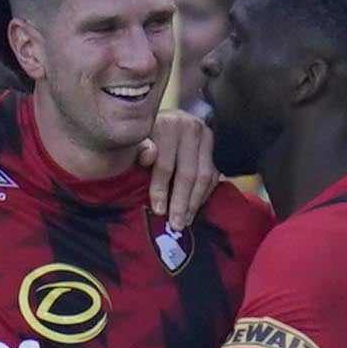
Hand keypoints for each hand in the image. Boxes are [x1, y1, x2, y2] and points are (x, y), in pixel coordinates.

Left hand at [135, 109, 218, 233]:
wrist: (154, 122)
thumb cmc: (139, 137)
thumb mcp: (132, 141)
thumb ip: (138, 149)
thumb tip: (149, 155)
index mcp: (167, 125)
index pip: (165, 165)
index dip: (160, 190)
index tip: (158, 212)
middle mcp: (190, 127)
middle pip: (188, 173)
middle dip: (181, 203)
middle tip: (176, 225)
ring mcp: (206, 136)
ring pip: (204, 177)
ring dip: (194, 203)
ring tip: (185, 222)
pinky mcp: (214, 147)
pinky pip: (213, 176)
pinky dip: (204, 195)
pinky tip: (193, 209)